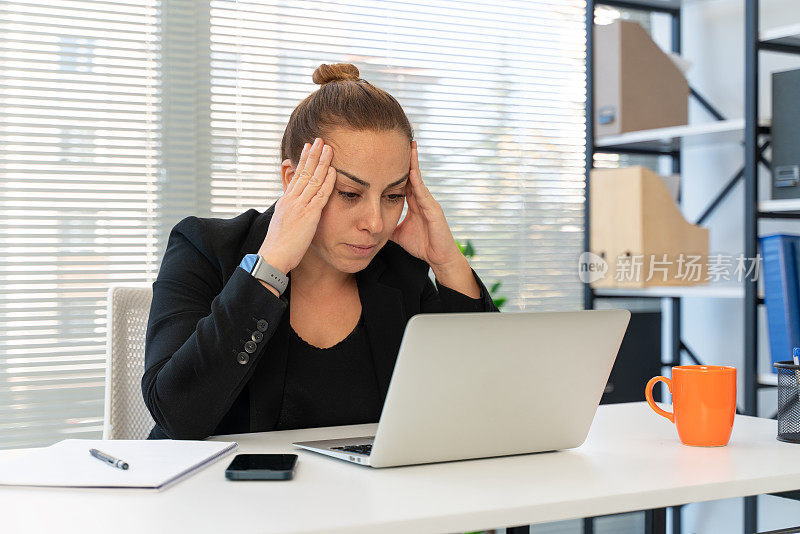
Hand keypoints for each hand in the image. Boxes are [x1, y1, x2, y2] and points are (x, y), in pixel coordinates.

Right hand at [257, 137, 335, 273]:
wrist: (273, 255)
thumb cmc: (278, 245)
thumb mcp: (282, 222)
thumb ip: (289, 211)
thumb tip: (292, 206)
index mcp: (285, 201)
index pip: (296, 175)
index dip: (304, 161)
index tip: (309, 148)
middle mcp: (291, 199)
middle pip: (304, 172)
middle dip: (313, 154)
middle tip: (320, 139)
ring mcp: (300, 206)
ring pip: (313, 179)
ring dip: (322, 162)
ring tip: (328, 148)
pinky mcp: (308, 215)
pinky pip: (320, 194)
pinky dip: (327, 181)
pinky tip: (333, 171)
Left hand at [389, 141, 463, 269]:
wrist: (438, 258)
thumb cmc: (422, 246)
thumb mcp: (399, 233)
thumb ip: (388, 225)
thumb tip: (372, 223)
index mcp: (414, 203)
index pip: (404, 181)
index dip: (397, 168)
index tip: (389, 153)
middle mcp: (422, 200)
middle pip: (413, 174)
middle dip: (408, 158)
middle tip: (401, 139)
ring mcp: (429, 203)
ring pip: (419, 179)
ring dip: (414, 163)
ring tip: (410, 147)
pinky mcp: (434, 210)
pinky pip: (424, 193)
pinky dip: (418, 182)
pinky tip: (412, 171)